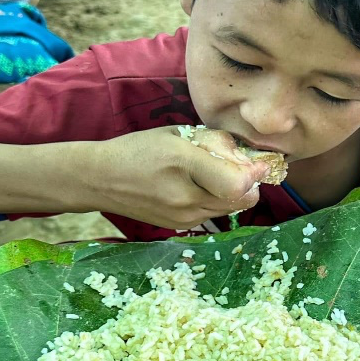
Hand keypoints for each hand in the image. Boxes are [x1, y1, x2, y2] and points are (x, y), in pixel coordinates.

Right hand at [86, 126, 270, 230]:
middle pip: (241, 199)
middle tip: (241, 168)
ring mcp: (182, 217)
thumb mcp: (177, 134)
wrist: (101, 179)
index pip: (237, 183)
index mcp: (183, 163)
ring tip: (217, 175)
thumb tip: (248, 159)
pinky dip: (216, 201)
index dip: (254, 174)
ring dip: (234, 193)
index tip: (258, 163)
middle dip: (249, 183)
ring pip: (230, 208)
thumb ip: (215, 144)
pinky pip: (213, 214)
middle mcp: (185, 197)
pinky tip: (200, 187)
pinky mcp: (180, 226)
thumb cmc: (139, 149)